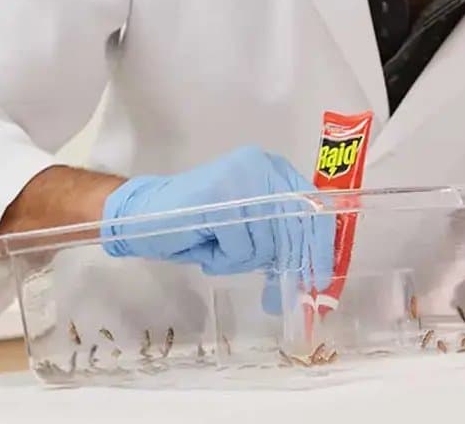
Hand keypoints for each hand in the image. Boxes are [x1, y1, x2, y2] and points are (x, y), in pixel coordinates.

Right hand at [102, 147, 334, 312]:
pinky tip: (204, 243)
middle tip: (276, 296)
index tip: (320, 279)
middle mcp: (261, 167)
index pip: (310, 207)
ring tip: (216, 246)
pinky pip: (240, 246)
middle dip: (287, 265)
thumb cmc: (197, 226)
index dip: (319, 246)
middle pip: (294, 227)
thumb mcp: (247, 230)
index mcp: (271, 171)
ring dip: (241, 259)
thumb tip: (314, 276)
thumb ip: (278, 238)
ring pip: (265, 242)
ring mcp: (240, 178)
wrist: (144, 215)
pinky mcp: (220, 195)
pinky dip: (222, 257)